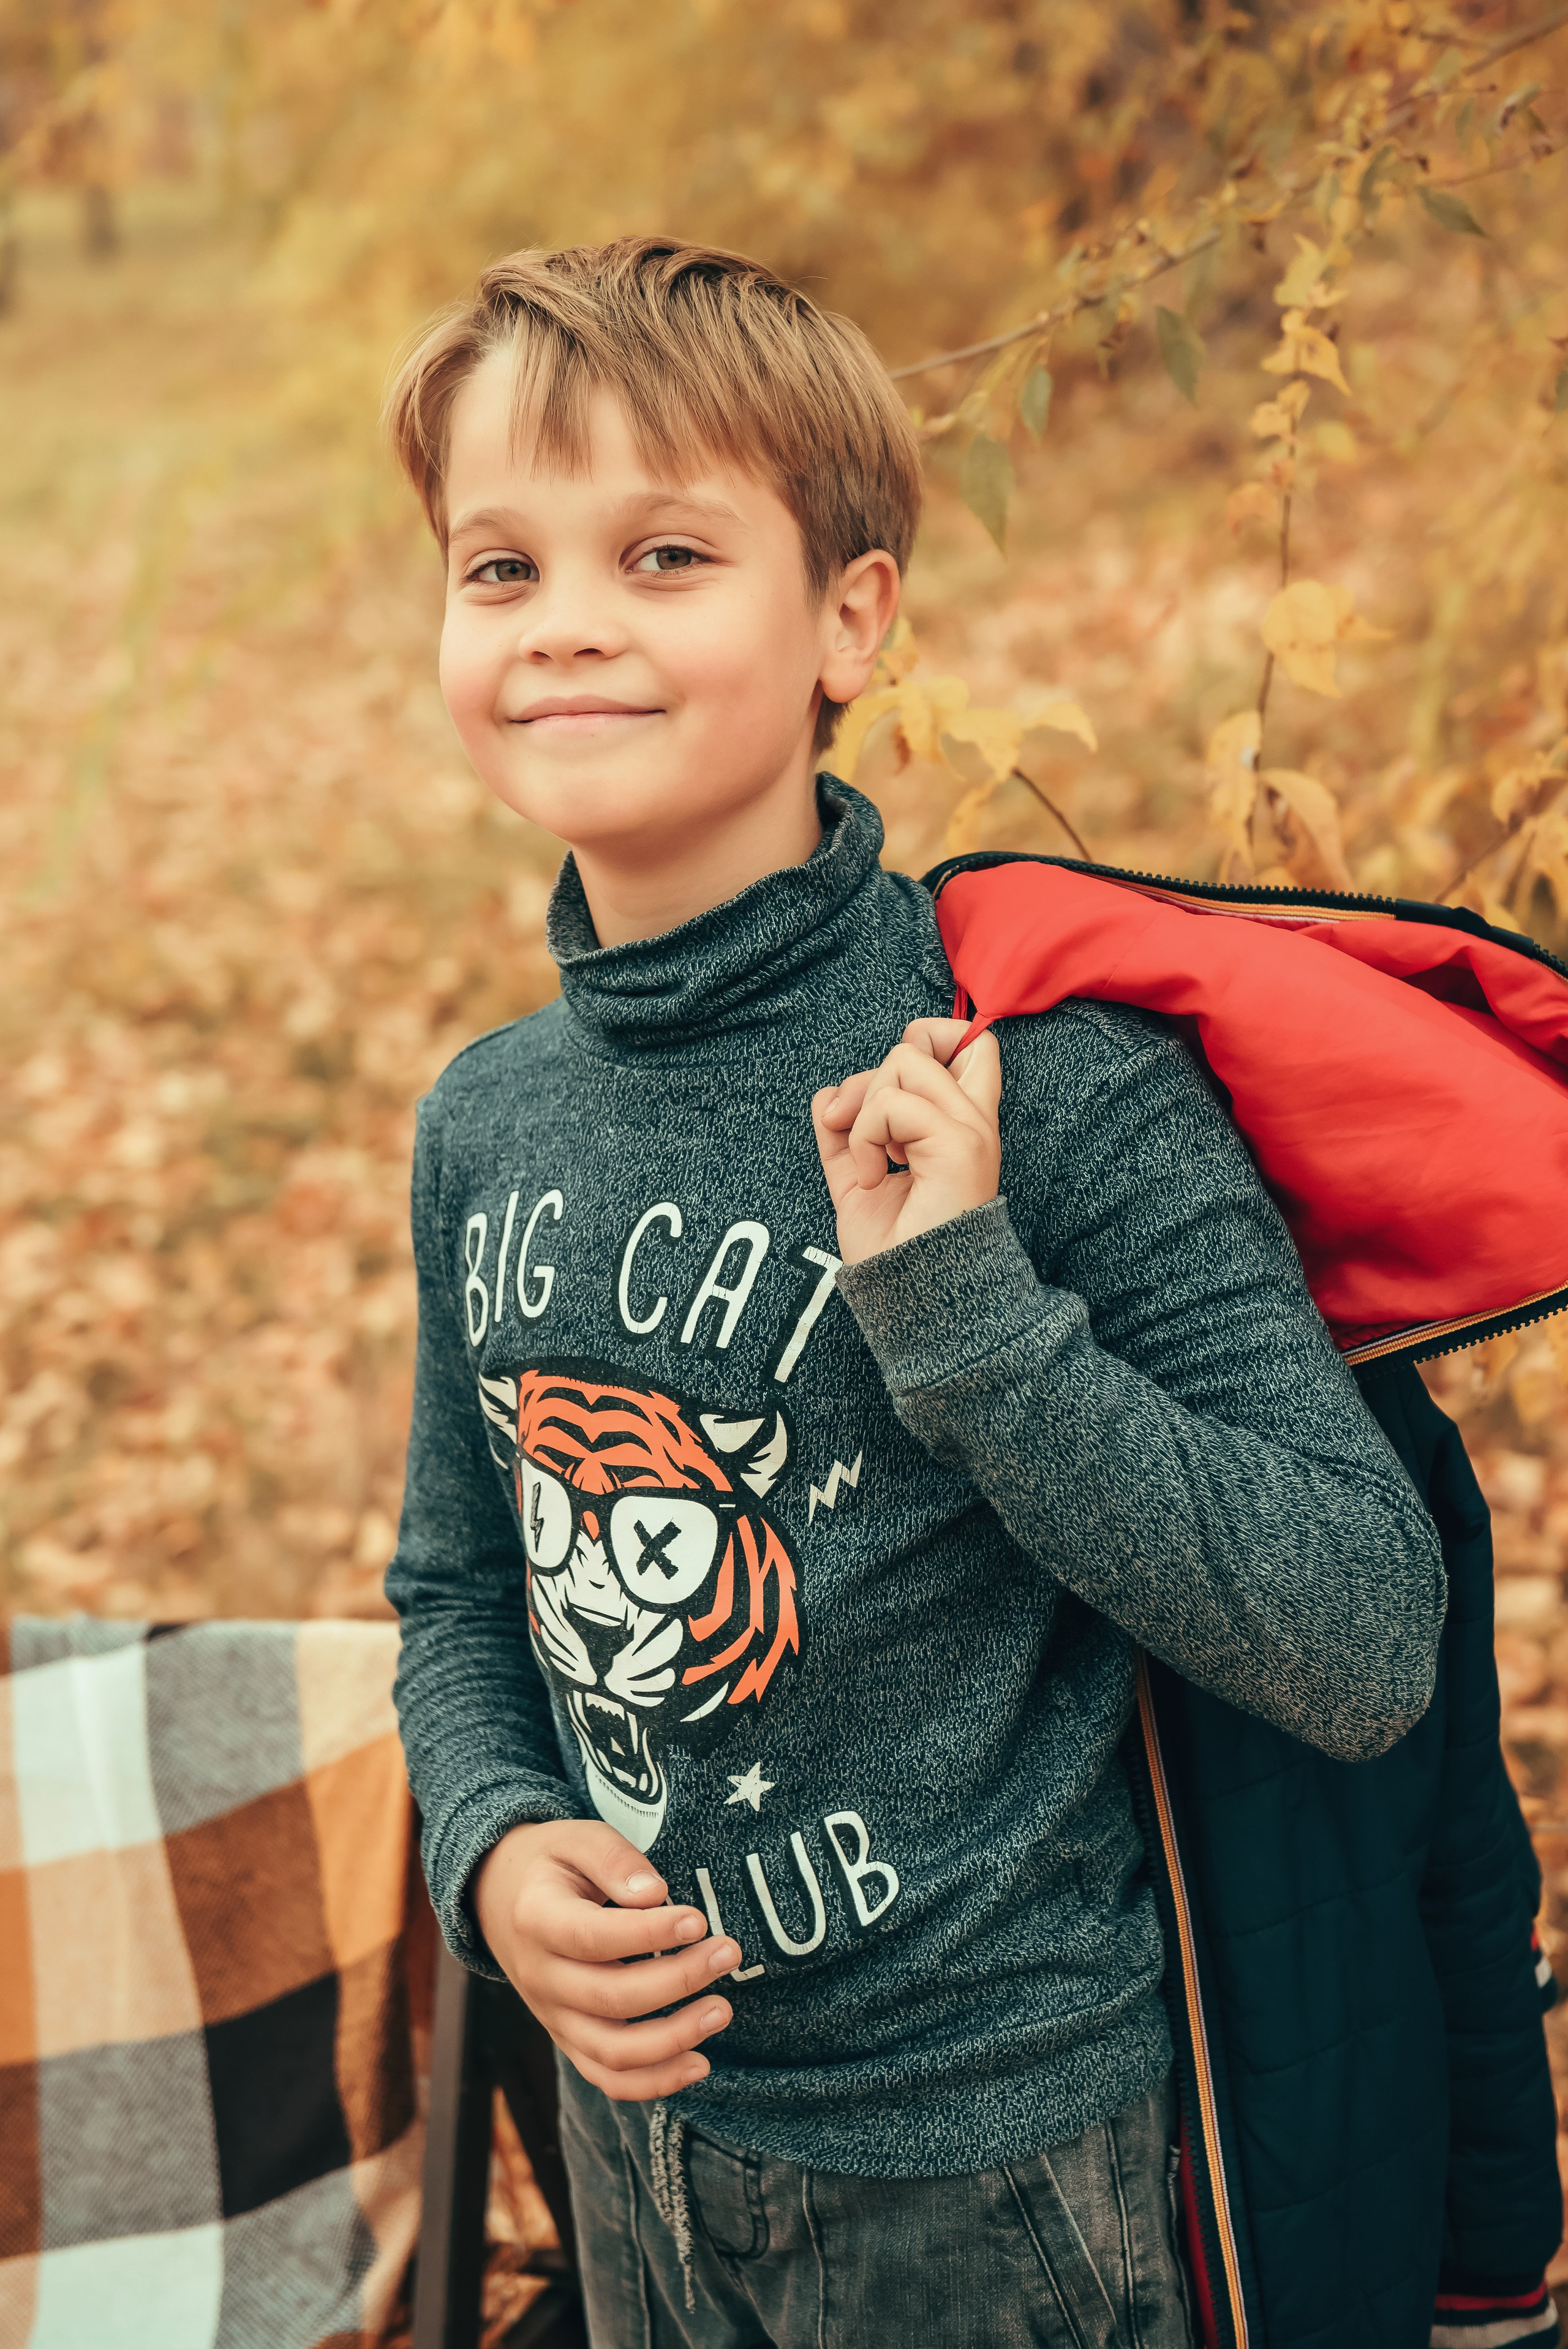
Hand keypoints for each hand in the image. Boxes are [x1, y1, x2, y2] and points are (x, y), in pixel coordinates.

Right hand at [473, 1819, 738, 2100]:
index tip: (697, 1921)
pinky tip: (699, 2063)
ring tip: (722, 2010)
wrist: (502, 1900)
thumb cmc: (551, 1864)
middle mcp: (540, 1977)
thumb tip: (654, 1893)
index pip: (594, 1938)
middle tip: (728, 1952)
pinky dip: (654, 2082)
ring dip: (674, 2038)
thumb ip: (614, 1859)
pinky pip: (608, 2077)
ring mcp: (552, 2016)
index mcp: (537, 1920)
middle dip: (679, 1980)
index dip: (649, 1934)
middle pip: (611, 1997)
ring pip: (612, 2051)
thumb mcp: (576, 1839)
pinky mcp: (568, 2039)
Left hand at [812, 1017, 1001, 1266]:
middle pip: (919, 1040)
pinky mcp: (959, 1144)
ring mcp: (970, 1128)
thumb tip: (828, 1095)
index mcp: (959, 1123)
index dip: (922, 1039)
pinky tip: (873, 1178)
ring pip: (902, 1061)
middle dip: (868, 1080)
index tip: (884, 1090)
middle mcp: (972, 1119)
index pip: (966, 1041)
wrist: (912, 1296)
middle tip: (855, 1134)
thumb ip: (847, 1131)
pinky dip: (865, 1138)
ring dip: (864, 1113)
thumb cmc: (894, 1246)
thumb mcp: (860, 1174)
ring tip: (871, 1165)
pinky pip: (892, 1103)